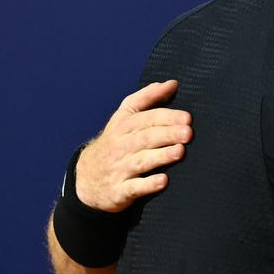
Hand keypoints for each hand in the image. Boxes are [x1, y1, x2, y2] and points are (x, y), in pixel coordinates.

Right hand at [75, 80, 192, 212]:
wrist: (86, 178)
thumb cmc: (115, 142)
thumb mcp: (124, 116)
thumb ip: (148, 97)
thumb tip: (172, 83)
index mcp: (123, 126)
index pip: (145, 118)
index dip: (166, 117)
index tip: (186, 118)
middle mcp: (120, 146)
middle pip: (145, 138)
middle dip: (167, 134)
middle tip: (188, 133)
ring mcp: (119, 169)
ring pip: (140, 161)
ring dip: (160, 156)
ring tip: (179, 152)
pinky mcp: (119, 190)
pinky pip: (133, 187)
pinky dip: (148, 184)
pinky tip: (163, 181)